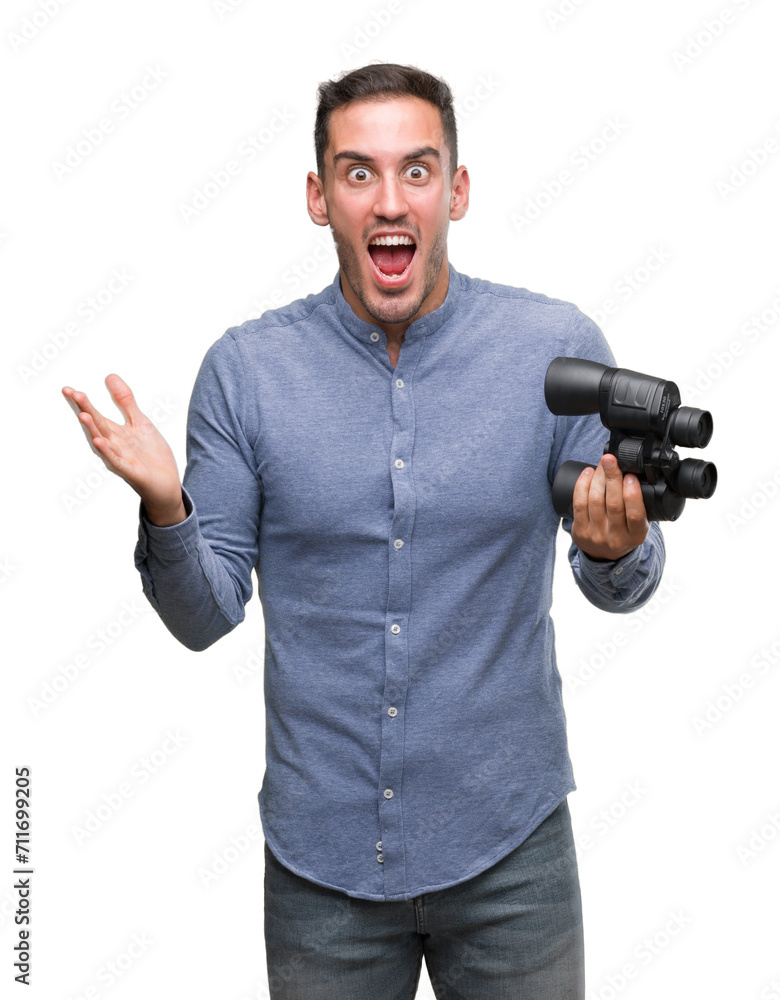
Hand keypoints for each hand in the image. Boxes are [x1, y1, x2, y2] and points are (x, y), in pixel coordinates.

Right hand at [62, 374, 185, 525]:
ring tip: (82, 414)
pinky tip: (99, 441)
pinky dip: (107, 452)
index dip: (82, 403)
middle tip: (73, 393)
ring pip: (103, 442)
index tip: (67, 389)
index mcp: (114, 433)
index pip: (95, 415)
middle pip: (97, 425)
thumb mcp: (139, 422)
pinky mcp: (130, 471)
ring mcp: (120, 458)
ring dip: (92, 429)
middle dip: (85, 410)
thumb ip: (125, 401)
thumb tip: (109, 376)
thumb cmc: (150, 454)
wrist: (166, 483)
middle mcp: (112, 445)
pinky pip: (116, 460)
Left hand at [570, 454, 648, 560]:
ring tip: (601, 464)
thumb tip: (638, 472)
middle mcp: (616, 538)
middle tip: (610, 459)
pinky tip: (588, 473)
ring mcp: (596, 535)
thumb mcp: (639, 525)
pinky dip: (582, 485)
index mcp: (637, 536)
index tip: (630, 475)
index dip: (632, 494)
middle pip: (613, 504)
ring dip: (598, 478)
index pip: (635, 515)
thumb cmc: (624, 532)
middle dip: (612, 478)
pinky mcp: (580, 531)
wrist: (604, 554)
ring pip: (595, 501)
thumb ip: (641, 505)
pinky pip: (579, 504)